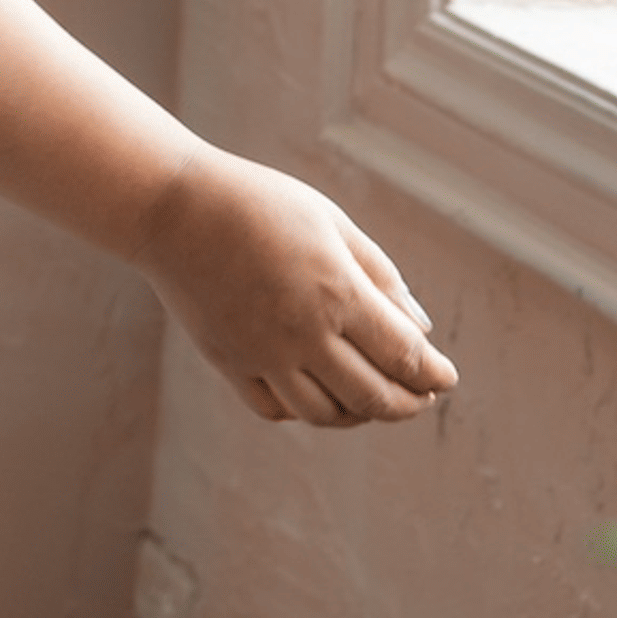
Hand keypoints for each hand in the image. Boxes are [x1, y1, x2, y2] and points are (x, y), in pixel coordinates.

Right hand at [132, 147, 459, 427]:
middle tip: (421, 399)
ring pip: (326, 414)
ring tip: (372, 399)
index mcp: (337, 292)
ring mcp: (262, 354)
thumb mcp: (330, 222)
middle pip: (374, 397)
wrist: (170, 207)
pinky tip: (316, 392)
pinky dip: (304, 410)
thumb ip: (380, 274)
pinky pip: (276, 409)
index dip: (435, 375)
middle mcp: (303, 333)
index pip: (406, 356)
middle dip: (409, 404)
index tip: (446, 378)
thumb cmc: (257, 202)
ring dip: (360, 414)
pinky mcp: (228, 362)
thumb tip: (421, 331)